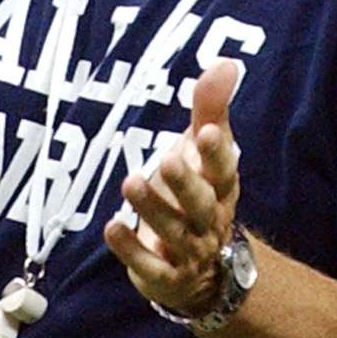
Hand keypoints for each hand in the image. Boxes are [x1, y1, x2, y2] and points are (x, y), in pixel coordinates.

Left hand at [104, 59, 242, 316]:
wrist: (205, 271)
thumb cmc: (199, 193)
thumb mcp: (204, 150)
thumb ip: (211, 108)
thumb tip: (224, 62)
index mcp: (222, 187)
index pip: (225, 169)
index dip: (217, 153)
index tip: (207, 132)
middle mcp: (210, 219)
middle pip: (202, 204)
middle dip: (186, 183)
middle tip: (168, 159)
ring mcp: (189, 251)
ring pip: (175, 233)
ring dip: (152, 208)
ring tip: (130, 182)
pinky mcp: (165, 276)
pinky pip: (151, 267)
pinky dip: (131, 250)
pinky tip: (111, 227)